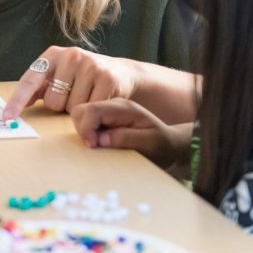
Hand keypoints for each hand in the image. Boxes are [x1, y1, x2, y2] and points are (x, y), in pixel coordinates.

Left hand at [3, 46, 137, 119]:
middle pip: (53, 102)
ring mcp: (89, 66)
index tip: (6, 117)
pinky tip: (100, 99)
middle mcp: (70, 56)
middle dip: (62, 105)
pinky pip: (91, 109)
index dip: (17, 101)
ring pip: (72, 108)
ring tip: (89, 95)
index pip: (29, 81)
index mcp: (53, 55)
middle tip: (75, 94)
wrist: (122, 73)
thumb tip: (13, 105)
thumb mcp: (59, 76)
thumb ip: (38, 87)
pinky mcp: (107, 78)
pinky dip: (95, 111)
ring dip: (80, 109)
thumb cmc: (83, 77)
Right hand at [71, 99, 190, 169]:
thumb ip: (125, 139)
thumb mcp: (150, 144)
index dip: (86, 128)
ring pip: (80, 115)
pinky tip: (98, 142)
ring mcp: (108, 111)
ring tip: (98, 145)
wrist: (172, 144)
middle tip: (95, 147)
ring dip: (83, 131)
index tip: (93, 147)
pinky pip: (86, 121)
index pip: (93, 110)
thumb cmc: (163, 145)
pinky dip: (86, 132)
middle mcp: (113, 105)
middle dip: (82, 129)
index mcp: (124, 108)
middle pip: (81, 110)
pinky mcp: (105, 119)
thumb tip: (99, 139)